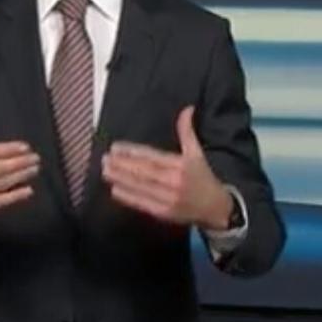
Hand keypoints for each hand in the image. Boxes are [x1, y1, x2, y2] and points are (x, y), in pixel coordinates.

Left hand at [101, 106, 234, 228]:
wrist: (217, 208)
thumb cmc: (203, 178)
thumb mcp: (197, 153)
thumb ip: (187, 131)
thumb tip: (187, 108)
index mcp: (181, 165)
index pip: (152, 156)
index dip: (132, 152)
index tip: (116, 147)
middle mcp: (174, 181)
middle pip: (143, 172)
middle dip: (122, 165)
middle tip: (105, 158)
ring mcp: (168, 199)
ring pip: (140, 187)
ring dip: (121, 179)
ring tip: (105, 171)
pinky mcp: (164, 213)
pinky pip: (143, 203)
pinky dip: (128, 197)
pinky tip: (115, 189)